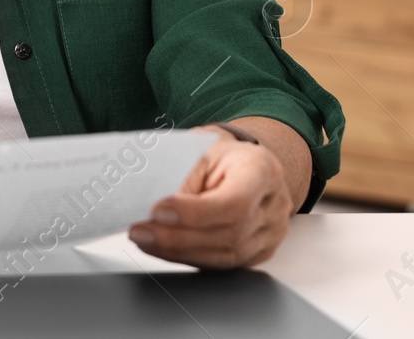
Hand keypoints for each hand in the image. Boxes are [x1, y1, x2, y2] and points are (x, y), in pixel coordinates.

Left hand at [128, 126, 294, 268]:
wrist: (240, 162)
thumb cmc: (219, 153)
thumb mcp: (198, 148)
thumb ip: (181, 176)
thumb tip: (153, 210)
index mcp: (262, 170)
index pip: (235, 203)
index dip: (195, 214)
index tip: (158, 211)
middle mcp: (274, 206)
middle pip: (228, 235)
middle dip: (177, 238)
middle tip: (139, 230)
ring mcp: (270, 234)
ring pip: (225, 257)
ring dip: (177, 252)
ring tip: (144, 240)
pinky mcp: (257, 252)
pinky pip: (222, 265)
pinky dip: (187, 258)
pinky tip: (161, 248)